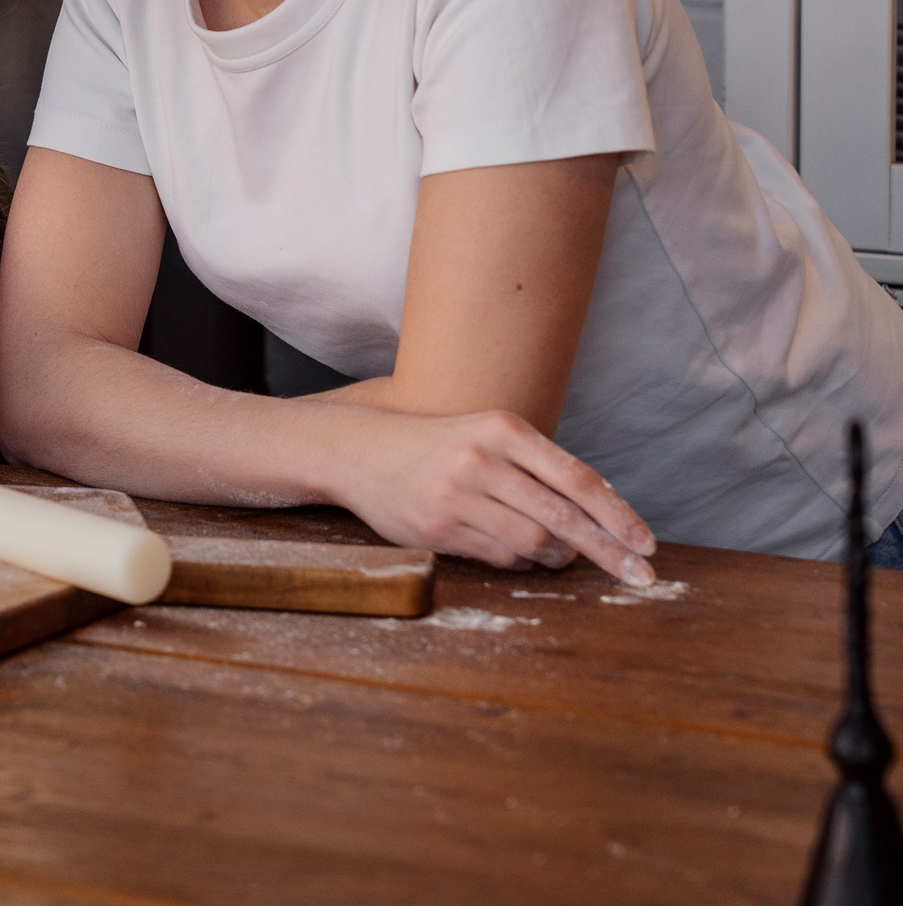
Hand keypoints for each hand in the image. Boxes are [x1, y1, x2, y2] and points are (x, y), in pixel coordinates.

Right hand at [332, 407, 656, 584]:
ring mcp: (456, 496)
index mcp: (502, 429)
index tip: (646, 544)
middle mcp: (480, 460)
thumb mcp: (487, 436)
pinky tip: (520, 554)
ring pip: (533, 544)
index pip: (576, 478)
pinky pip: (500, 557)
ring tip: (563, 557)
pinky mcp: (437, 528)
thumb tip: (606, 509)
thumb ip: (539, 466)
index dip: (618, 515)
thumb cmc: (438, 444)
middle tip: (639, 576)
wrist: (358, 450)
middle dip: (608, 552)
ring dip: (559, 558)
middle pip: (562, 519)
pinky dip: (522, 562)